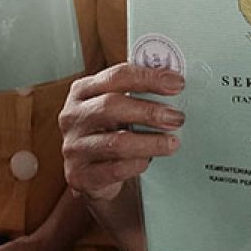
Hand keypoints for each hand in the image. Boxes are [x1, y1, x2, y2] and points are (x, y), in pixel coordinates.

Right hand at [60, 63, 184, 200]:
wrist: (86, 174)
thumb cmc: (106, 132)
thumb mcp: (114, 108)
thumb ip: (136, 94)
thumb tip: (174, 85)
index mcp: (83, 91)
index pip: (117, 76)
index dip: (149, 78)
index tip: (177, 83)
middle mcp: (73, 116)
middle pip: (112, 106)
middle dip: (150, 111)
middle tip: (177, 117)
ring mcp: (73, 146)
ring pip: (116, 142)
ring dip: (150, 142)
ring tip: (172, 143)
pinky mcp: (79, 174)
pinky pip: (115, 169)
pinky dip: (137, 164)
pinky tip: (148, 160)